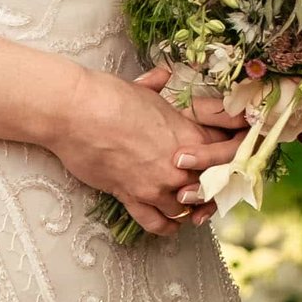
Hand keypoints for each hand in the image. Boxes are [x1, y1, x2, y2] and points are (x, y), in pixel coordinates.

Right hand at [50, 63, 248, 235]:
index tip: (219, 163)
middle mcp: (178, 165)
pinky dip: (165, 226)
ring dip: (187, 208)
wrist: (76, 111)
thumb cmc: (108, 95)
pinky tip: (169, 224)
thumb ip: (158, 87)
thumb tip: (160, 75)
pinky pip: (157, 223)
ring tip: (185, 205)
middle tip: (204, 188)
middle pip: (211, 187)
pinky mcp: (132, 197)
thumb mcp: (143, 90)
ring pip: (185, 209)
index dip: (225, 160)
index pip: (226, 155)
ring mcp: (156, 184)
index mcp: (188, 135)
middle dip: (208, 188)